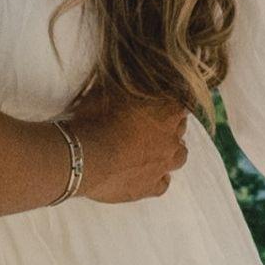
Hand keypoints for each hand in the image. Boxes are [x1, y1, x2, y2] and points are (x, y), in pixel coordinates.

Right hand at [70, 86, 189, 204]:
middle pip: (180, 129)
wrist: (83, 158)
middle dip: (168, 124)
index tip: (159, 99)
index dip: (169, 100)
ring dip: (170, 150)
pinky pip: (163, 183)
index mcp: (166, 112)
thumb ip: (126, 87)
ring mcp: (163, 166)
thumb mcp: (109, 90)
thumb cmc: (95, 119)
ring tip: (153, 148)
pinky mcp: (150, 188)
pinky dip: (157, 178)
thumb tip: (129, 76)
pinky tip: (146, 174)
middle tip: (149, 123)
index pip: (182, 102)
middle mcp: (171, 139)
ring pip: (179, 157)